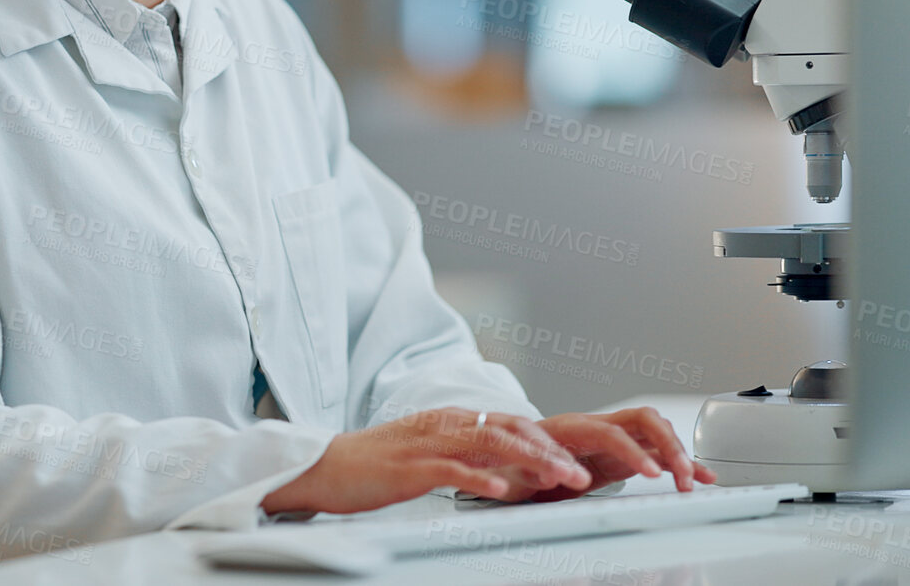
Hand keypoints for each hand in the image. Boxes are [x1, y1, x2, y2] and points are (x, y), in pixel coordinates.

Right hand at [261, 407, 592, 515]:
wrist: (322, 466)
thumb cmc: (375, 465)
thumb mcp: (428, 452)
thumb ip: (465, 453)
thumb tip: (505, 470)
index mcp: (452, 420)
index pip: (512, 423)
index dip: (549, 441)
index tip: (581, 463)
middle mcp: (445, 425)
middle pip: (511, 428)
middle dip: (553, 451)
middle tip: (586, 475)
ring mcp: (427, 444)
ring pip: (489, 442)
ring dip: (531, 461)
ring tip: (561, 479)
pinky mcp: (407, 468)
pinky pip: (449, 469)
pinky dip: (479, 477)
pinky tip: (501, 490)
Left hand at [492, 407, 716, 502]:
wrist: (514, 456)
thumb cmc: (516, 458)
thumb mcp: (519, 467)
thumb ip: (536, 468)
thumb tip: (552, 472)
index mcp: (574, 427)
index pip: (611, 433)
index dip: (633, 451)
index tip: (652, 473)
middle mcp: (599, 426)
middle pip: (644, 421)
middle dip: (668, 445)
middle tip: (682, 474)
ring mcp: (615, 438)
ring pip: (657, 434)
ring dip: (678, 455)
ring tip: (691, 482)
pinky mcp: (624, 455)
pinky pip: (658, 454)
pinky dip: (680, 464)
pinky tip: (702, 476)